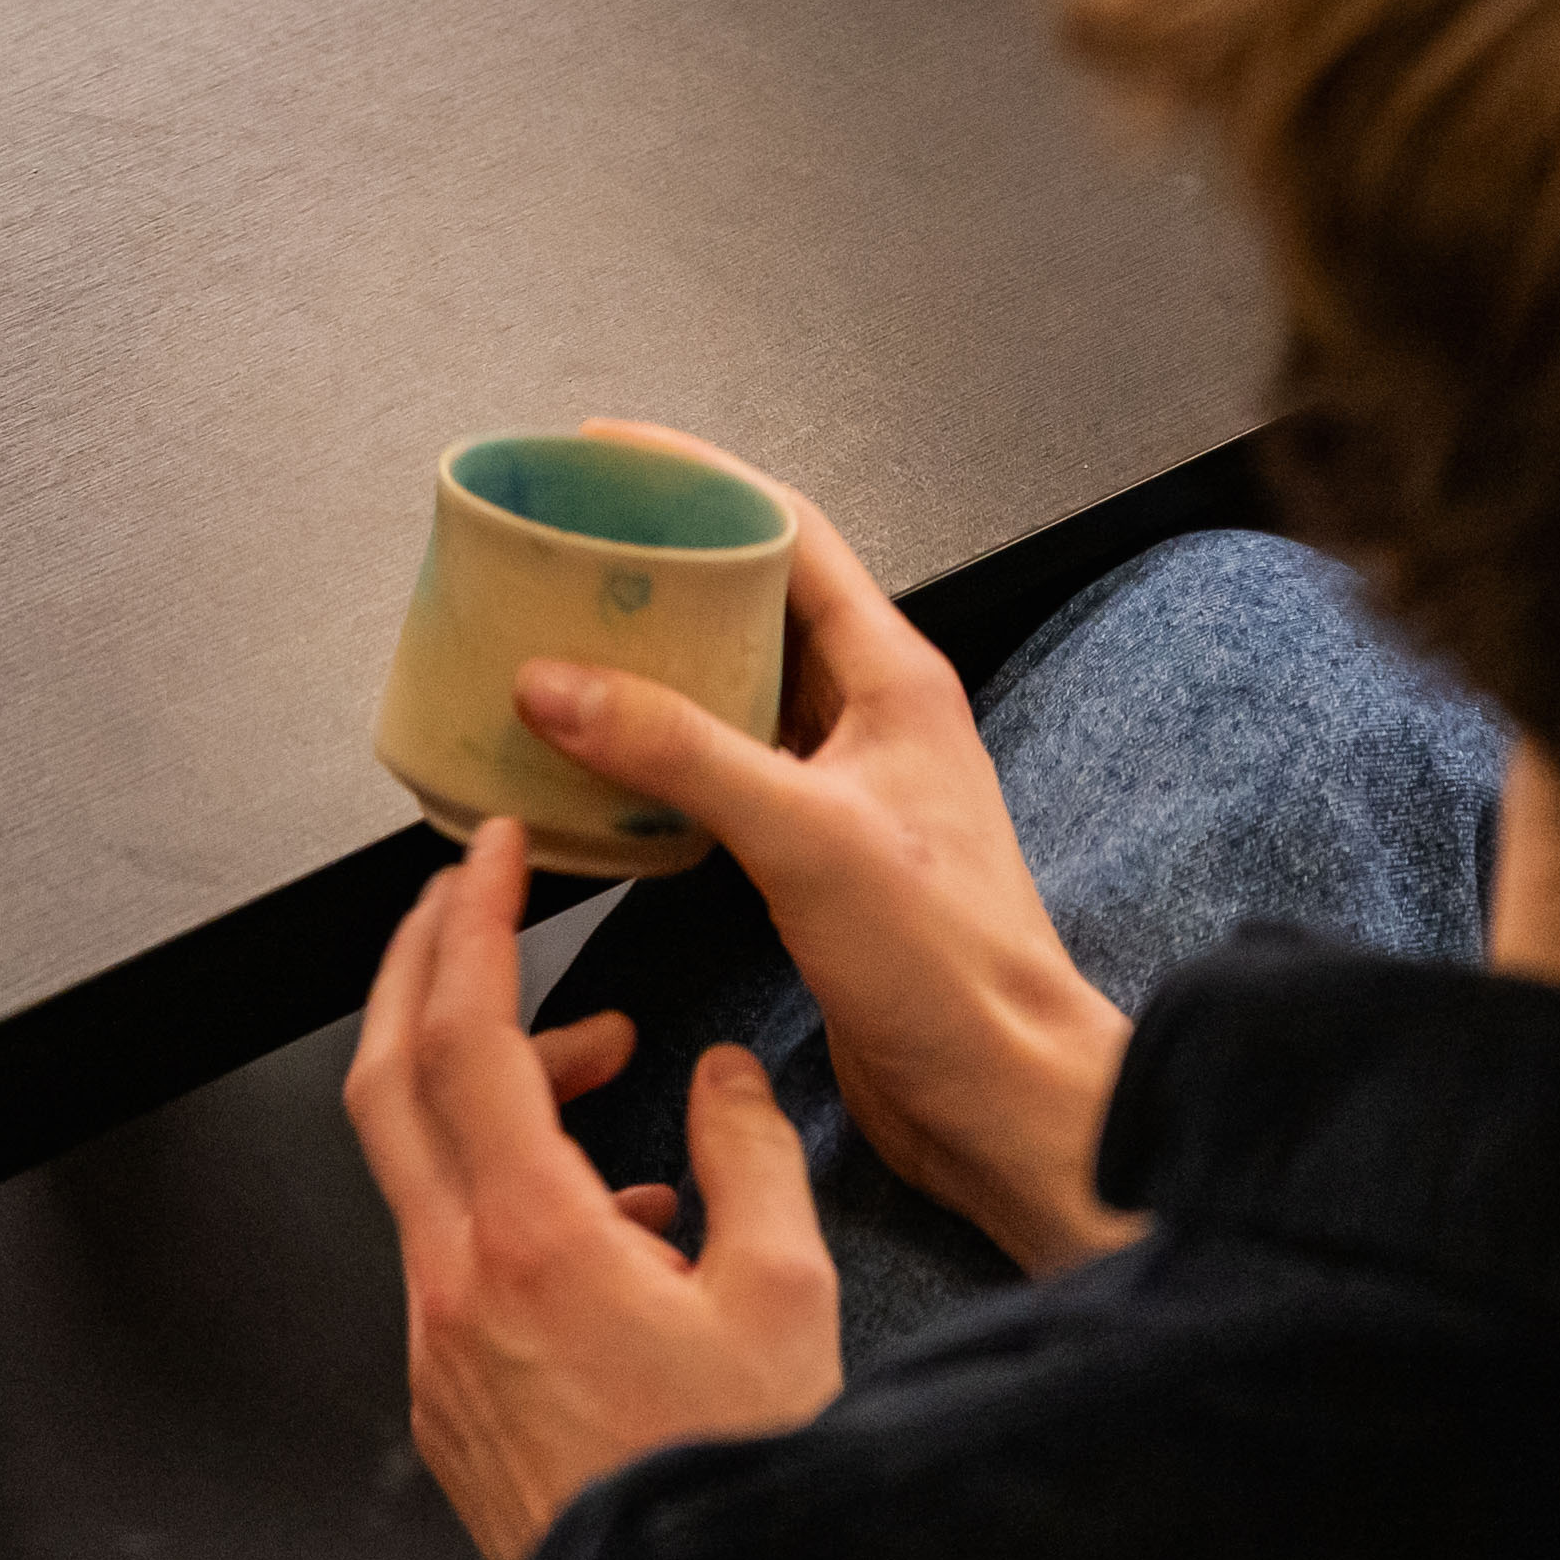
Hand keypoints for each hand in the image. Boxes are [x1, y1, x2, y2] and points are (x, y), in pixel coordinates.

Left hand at [345, 817, 841, 1559]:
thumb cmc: (737, 1477)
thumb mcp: (786, 1299)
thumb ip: (751, 1157)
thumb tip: (725, 1074)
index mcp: (530, 1244)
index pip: (465, 1035)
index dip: (474, 925)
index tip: (490, 852)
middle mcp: (456, 1288)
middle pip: (392, 1078)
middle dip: (426, 965)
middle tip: (476, 900)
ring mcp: (440, 1345)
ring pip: (428, 1168)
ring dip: (499, 1090)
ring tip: (607, 1069)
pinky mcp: (449, 1399)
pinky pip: (455, 1252)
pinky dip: (513, 1192)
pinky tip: (618, 1216)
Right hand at [511, 439, 1138, 1273]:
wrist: (1004, 1100)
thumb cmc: (957, 971)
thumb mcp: (807, 836)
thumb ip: (680, 751)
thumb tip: (559, 683)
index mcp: (892, 678)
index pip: (789, 533)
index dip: (698, 482)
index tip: (608, 459)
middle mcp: (869, 719)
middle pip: (748, 604)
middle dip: (655, 571)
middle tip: (561, 554)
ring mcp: (841, 787)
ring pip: (727, 692)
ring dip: (646, 666)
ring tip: (555, 646)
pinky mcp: (811, 856)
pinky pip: (716, 774)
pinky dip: (651, 757)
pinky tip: (592, 770)